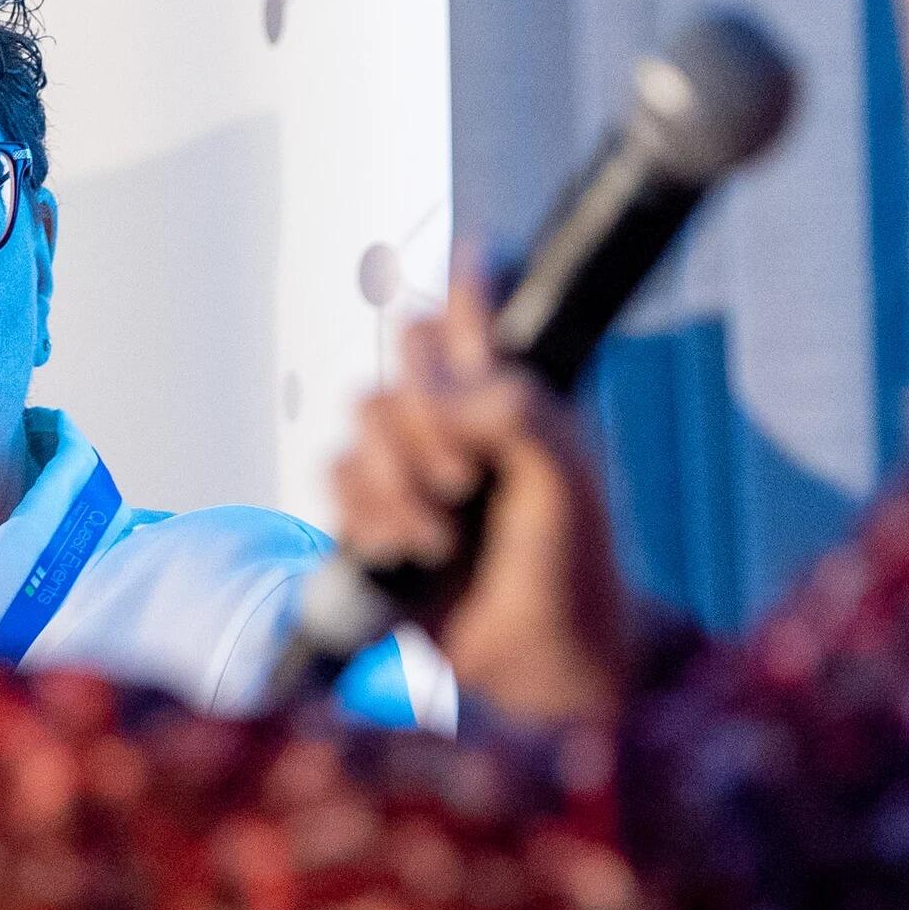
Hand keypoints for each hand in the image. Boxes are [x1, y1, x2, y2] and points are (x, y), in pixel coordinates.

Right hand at [332, 252, 639, 727]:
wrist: (542, 661)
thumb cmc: (573, 565)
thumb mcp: (565, 474)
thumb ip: (510, 410)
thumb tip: (432, 392)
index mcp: (510, 394)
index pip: (478, 309)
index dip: (470, 275)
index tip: (472, 248)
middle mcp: (455, 419)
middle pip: (402, 358)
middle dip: (426, 417)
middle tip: (467, 474)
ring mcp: (409, 467)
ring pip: (363, 422)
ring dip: (400, 483)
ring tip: (445, 535)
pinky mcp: (369, 516)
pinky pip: (335, 478)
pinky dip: (370, 516)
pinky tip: (413, 551)